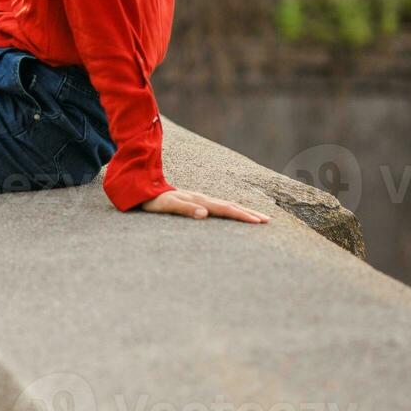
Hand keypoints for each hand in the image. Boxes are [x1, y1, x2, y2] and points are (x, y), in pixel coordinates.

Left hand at [140, 189, 268, 223]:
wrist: (143, 189)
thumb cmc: (154, 200)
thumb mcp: (167, 205)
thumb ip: (185, 209)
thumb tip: (205, 213)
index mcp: (199, 200)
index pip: (225, 208)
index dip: (242, 215)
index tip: (258, 221)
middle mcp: (203, 198)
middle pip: (231, 205)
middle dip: (249, 213)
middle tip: (267, 220)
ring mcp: (201, 199)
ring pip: (227, 205)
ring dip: (243, 211)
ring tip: (258, 217)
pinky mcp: (198, 202)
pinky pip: (220, 206)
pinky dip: (232, 210)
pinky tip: (236, 213)